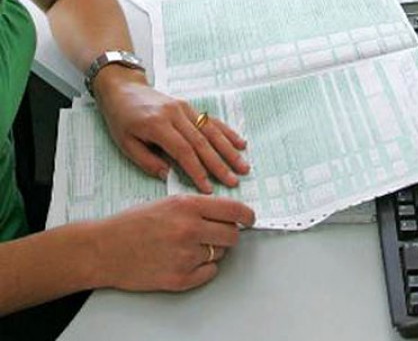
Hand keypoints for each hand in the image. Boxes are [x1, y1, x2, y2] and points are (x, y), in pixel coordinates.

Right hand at [92, 195, 255, 291]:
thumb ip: (198, 207)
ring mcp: (185, 256)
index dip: (247, 216)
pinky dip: (203, 269)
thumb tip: (228, 213)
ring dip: (212, 251)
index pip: (234, 210)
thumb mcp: (167, 203)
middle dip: (229, 235)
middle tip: (217, 235)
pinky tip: (186, 261)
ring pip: (220, 254)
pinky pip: (209, 273)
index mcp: (187, 206)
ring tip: (188, 247)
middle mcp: (189, 229)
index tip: (250, 219)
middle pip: (232, 235)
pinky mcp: (179, 278)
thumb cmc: (131, 224)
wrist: (102, 249)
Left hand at [93, 66, 250, 192]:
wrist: (123, 89)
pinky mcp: (190, 106)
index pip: (183, 151)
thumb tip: (169, 176)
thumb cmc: (121, 119)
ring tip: (243, 166)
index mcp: (157, 125)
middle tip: (234, 181)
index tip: (207, 188)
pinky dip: (228, 133)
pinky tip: (241, 144)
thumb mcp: (125, 143)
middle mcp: (175, 114)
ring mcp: (185, 108)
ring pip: (212, 132)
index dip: (197, 170)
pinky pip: (212, 121)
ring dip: (229, 150)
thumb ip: (147, 161)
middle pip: (202, 142)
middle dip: (220, 164)